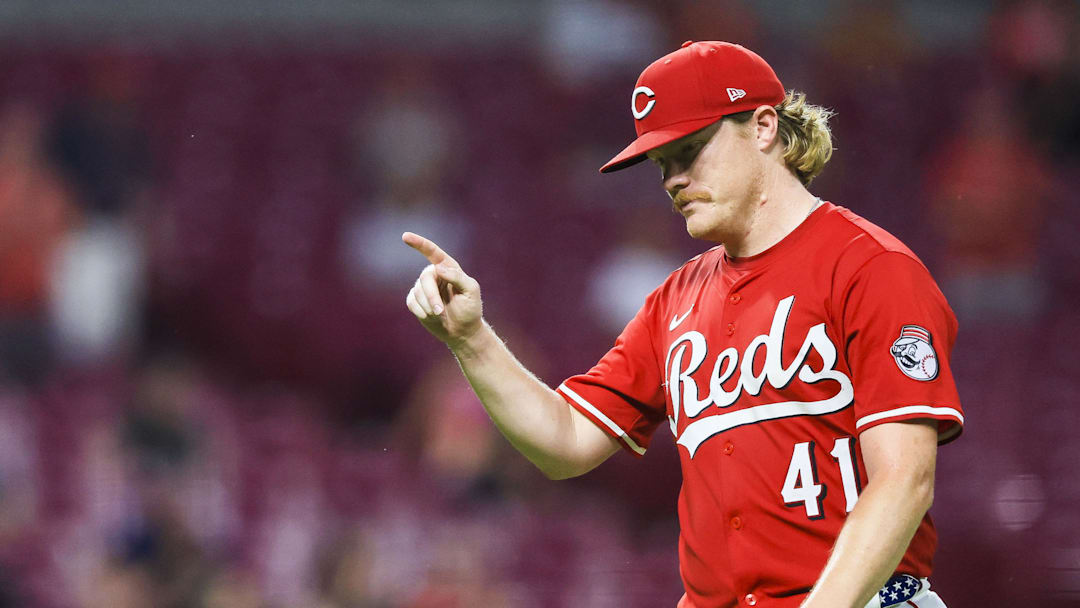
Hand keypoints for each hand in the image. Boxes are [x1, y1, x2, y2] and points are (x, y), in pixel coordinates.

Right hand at [402, 232, 482, 347]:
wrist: (462, 331)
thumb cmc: (470, 309)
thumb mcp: (471, 291)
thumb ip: (457, 277)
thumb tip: (438, 268)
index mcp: (448, 267)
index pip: (432, 252)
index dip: (419, 243)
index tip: (405, 236)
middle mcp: (434, 274)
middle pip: (424, 279)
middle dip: (431, 296)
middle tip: (439, 312)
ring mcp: (423, 288)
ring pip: (417, 292)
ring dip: (428, 307)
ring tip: (440, 315)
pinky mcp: (415, 301)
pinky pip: (411, 302)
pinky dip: (421, 312)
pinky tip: (431, 317)